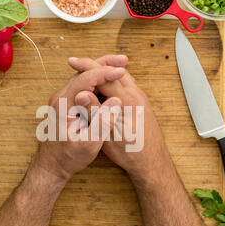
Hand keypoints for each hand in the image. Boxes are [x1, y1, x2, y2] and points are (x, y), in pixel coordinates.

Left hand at [33, 63, 124, 183]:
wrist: (51, 167)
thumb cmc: (68, 158)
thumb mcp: (88, 144)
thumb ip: (101, 122)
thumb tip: (115, 100)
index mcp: (63, 104)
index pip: (85, 79)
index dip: (105, 73)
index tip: (122, 71)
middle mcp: (60, 98)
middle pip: (82, 72)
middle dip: (104, 64)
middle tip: (124, 60)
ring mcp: (62, 100)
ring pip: (82, 77)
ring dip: (100, 70)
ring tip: (119, 66)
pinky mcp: (66, 105)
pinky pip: (81, 86)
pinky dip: (96, 80)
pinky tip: (108, 81)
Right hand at [68, 55, 167, 179]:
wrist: (153, 164)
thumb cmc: (133, 153)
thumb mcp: (109, 135)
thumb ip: (96, 113)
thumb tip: (81, 94)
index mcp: (128, 100)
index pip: (104, 76)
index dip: (86, 67)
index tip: (72, 61)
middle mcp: (136, 95)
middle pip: (113, 71)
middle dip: (94, 65)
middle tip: (76, 63)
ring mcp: (140, 99)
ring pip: (120, 78)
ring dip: (103, 73)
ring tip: (86, 72)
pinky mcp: (140, 104)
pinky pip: (124, 86)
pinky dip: (111, 83)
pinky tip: (102, 89)